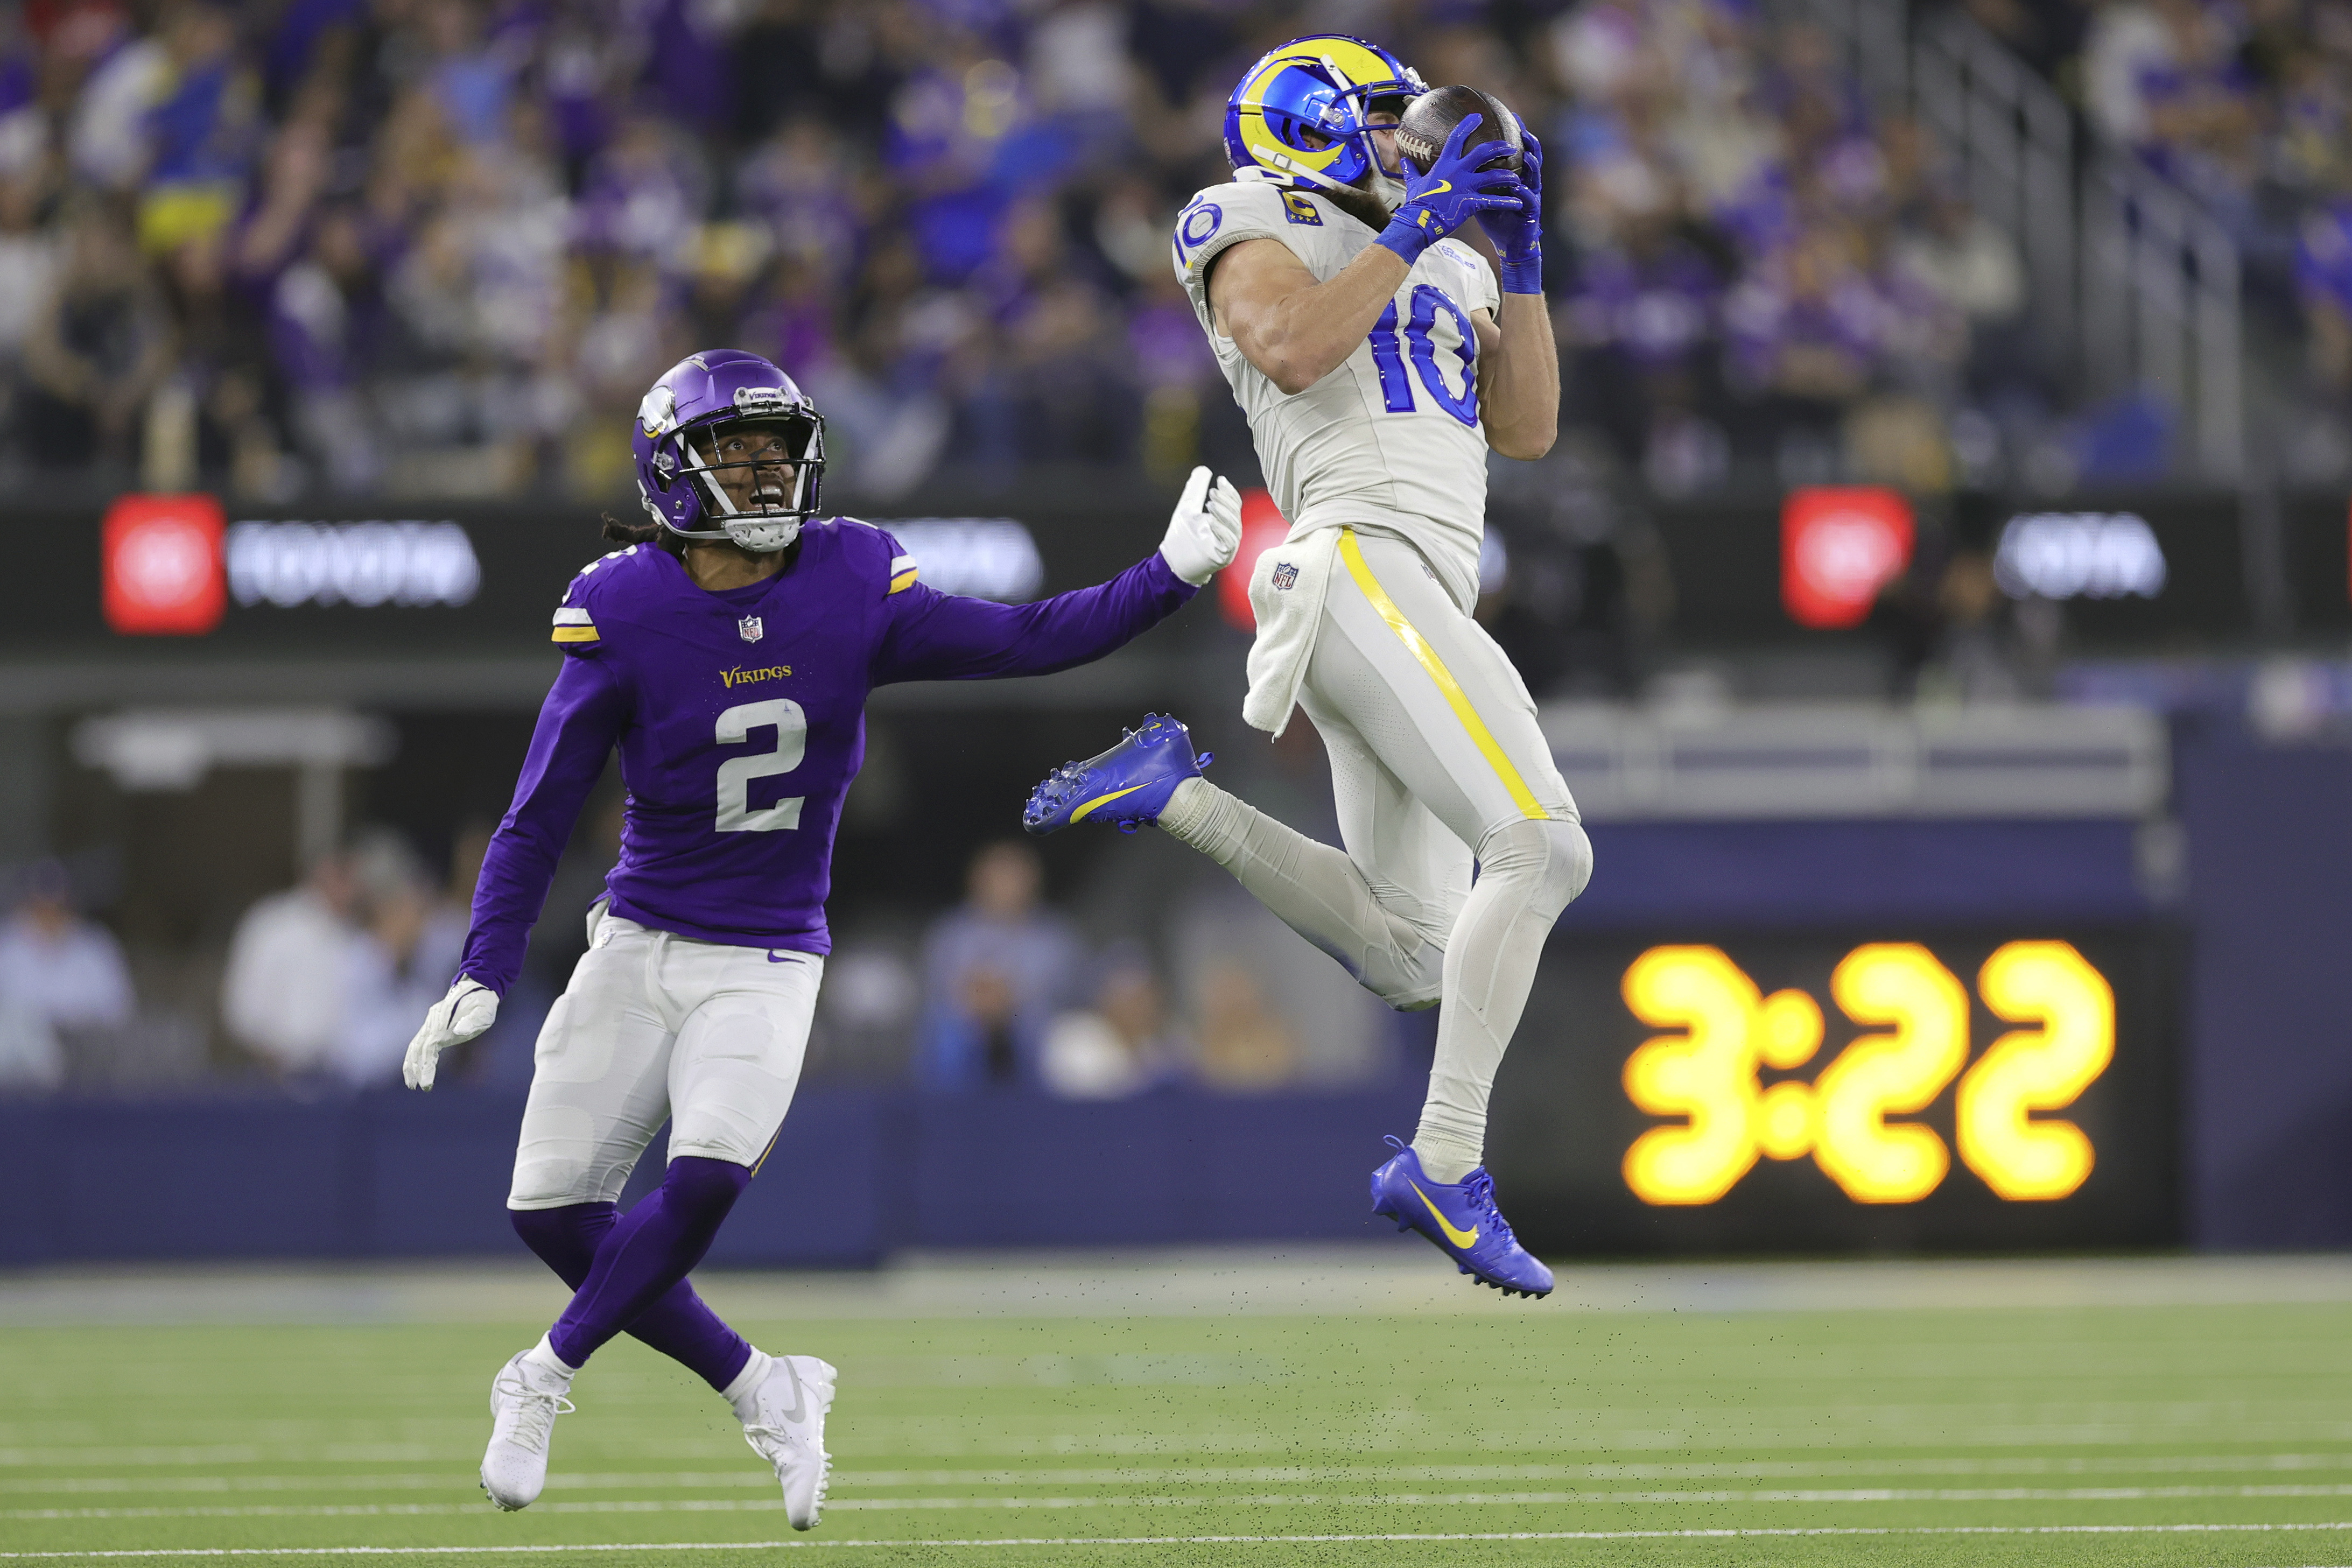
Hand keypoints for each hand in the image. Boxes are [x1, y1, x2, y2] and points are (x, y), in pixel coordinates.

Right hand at [403, 979, 497, 1090]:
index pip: (429, 1049)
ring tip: (411, 1084)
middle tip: (417, 1087)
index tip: (426, 1084)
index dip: (426, 1067)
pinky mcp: (432, 1024)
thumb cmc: (483, 1002)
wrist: (477, 986)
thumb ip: (472, 1021)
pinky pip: (418, 1042)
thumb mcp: (484, 1012)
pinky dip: (414, 1056)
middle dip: (416, 1069)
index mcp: (443, 1023)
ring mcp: (430, 1023)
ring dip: (410, 1065)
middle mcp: (433, 1023)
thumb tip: (458, 1032)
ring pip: (414, 1046)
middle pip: (418, 1049)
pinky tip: (415, 1068)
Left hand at [1157, 465, 1242, 585]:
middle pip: (1236, 514)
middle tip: (1212, 492)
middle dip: (1226, 500)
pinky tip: (1211, 521)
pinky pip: (1229, 542)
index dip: (1229, 491)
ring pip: (1234, 526)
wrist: (1171, 562)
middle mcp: (1229, 533)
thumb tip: (1204, 470)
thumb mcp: (1188, 508)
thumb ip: (1196, 489)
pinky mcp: (1223, 557)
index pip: (1234, 504)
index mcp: (1224, 522)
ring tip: (1210, 504)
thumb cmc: (1180, 537)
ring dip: (1223, 513)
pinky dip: (1222, 530)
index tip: (1220, 480)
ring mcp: (1228, 547)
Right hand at [1376, 113, 1522, 265]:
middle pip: (1483, 152)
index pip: (1457, 138)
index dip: (1468, 125)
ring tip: (1517, 178)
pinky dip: (1507, 202)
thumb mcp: (1413, 184)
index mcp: (1444, 164)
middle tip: (1510, 147)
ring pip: (1493, 176)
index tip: (1478, 117)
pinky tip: (1517, 203)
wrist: (1418, 222)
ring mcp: (1465, 186)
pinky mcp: (1470, 203)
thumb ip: (1411, 171)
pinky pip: (1493, 201)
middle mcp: (1457, 171)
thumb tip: (1404, 161)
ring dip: (1508, 176)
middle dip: (1499, 147)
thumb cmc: (1416, 203)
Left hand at [1476, 122, 1544, 293]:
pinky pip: (1529, 199)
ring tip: (1528, 153)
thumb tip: (1444, 165)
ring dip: (1532, 163)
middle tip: (1522, 128)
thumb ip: (1469, 178)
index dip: (1512, 132)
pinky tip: (1522, 186)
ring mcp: (1529, 194)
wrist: (1507, 243)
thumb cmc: (1494, 216)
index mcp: (1510, 174)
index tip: (1509, 116)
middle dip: (1528, 141)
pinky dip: (1525, 193)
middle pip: (1529, 155)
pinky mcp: (1530, 211)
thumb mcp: (1479, 193)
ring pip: (1534, 175)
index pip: (1513, 149)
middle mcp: (1523, 180)